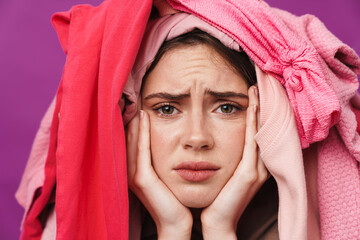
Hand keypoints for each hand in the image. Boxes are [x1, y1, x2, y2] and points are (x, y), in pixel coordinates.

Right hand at [126, 110, 192, 239]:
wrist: (177, 222)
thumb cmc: (176, 198)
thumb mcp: (167, 175)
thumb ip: (164, 159)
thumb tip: (172, 143)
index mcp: (137, 171)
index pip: (133, 142)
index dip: (134, 125)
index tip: (139, 106)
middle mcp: (132, 171)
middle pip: (128, 139)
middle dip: (131, 120)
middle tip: (134, 99)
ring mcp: (135, 175)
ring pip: (132, 142)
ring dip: (134, 122)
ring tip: (138, 103)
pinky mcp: (143, 179)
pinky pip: (141, 150)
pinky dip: (142, 133)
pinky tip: (144, 118)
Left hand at [200, 86, 268, 239]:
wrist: (217, 222)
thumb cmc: (215, 198)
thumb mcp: (221, 173)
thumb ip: (223, 157)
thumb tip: (212, 141)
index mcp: (251, 165)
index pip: (256, 133)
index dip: (255, 113)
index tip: (250, 94)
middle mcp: (259, 164)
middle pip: (263, 129)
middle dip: (261, 107)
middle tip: (257, 84)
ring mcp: (257, 168)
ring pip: (260, 131)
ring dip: (259, 110)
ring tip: (256, 89)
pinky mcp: (249, 173)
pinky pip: (252, 141)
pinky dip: (253, 122)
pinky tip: (251, 106)